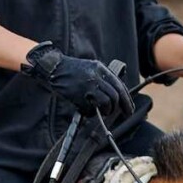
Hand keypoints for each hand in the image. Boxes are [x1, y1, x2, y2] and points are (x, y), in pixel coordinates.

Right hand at [21, 43, 137, 120]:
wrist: (53, 68)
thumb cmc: (72, 71)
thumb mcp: (90, 69)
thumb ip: (103, 79)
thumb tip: (116, 96)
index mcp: (101, 68)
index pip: (119, 85)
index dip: (127, 99)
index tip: (129, 108)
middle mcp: (96, 75)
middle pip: (116, 95)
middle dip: (122, 107)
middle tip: (124, 114)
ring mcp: (88, 85)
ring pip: (108, 101)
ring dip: (108, 110)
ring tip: (104, 112)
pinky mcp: (79, 94)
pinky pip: (92, 108)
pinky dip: (93, 112)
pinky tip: (89, 111)